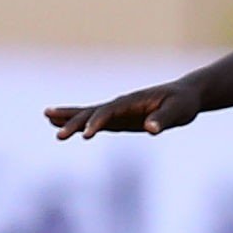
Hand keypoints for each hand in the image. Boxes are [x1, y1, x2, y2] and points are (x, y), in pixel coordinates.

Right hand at [45, 82, 200, 138]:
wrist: (186, 96)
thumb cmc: (183, 103)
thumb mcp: (178, 111)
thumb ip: (163, 120)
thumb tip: (150, 129)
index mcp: (133, 102)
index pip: (109, 112)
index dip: (97, 123)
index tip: (85, 135)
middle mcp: (121, 104)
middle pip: (93, 112)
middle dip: (75, 122)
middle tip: (58, 135)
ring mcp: (119, 111)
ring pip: (89, 113)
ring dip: (69, 117)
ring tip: (46, 116)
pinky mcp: (120, 119)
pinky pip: (96, 121)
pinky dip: (80, 123)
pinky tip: (63, 126)